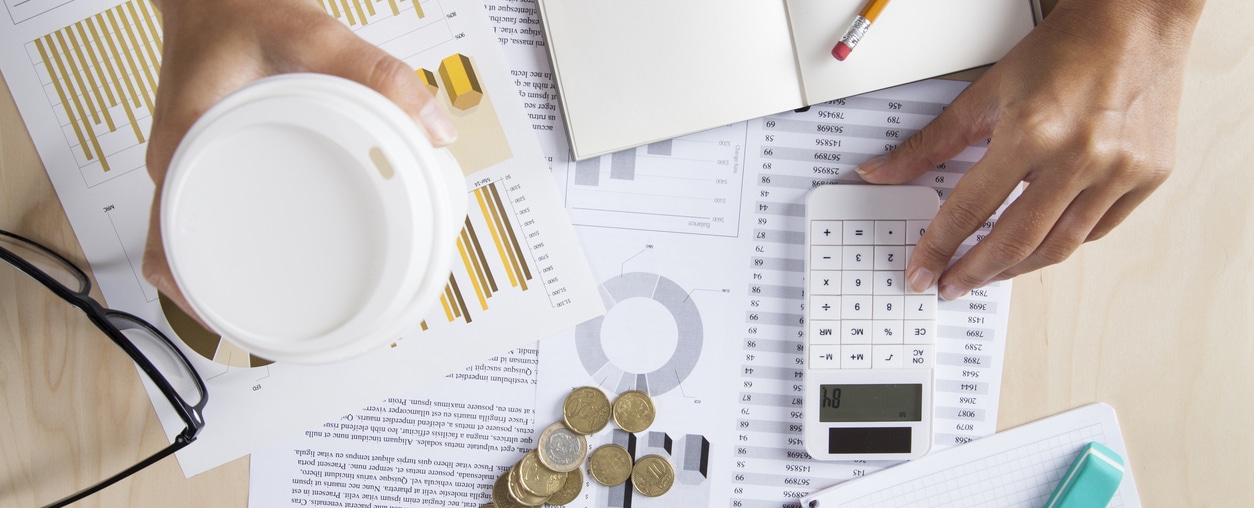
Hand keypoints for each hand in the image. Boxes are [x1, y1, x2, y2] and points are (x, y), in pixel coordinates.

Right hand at [141, 0, 455, 323]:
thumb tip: (435, 129)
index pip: (167, 247)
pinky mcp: (211, 164)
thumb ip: (378, 74)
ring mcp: (192, 169)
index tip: (244, 322)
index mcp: (183, 148)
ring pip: (198, 244)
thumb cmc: (242, 9)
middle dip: (228, 301)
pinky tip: (293, 252)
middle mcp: (179, 169)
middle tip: (290, 323)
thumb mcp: (314, 34)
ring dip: (235, 279)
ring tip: (298, 302)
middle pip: (183, 260)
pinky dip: (245, 244)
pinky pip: (217, 217)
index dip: (199, 298)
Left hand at [855, 0, 1202, 299]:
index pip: (970, 209)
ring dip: (1016, 268)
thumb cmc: (1062, 50)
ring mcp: (1120, 170)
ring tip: (988, 273)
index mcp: (1033, 132)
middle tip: (952, 285)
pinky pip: (1096, 231)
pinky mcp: (1149, 175)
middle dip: (976, 272)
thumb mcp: (986, 94)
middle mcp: (1080, 156)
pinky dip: (1062, 243)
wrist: (1134, 22)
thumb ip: (932, 143)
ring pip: (1059, 246)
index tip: (923, 272)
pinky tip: (1037, 244)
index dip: (940, 247)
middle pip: (1015, 241)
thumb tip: (881, 173)